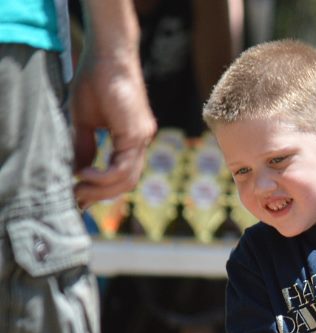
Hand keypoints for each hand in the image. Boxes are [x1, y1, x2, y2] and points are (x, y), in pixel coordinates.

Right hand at [70, 46, 156, 206]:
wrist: (108, 55)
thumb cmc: (95, 81)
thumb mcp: (85, 119)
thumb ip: (85, 146)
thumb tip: (79, 170)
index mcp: (131, 140)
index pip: (121, 174)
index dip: (103, 189)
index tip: (81, 197)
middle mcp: (141, 142)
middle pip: (126, 183)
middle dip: (101, 195)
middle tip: (78, 200)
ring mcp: (142, 138)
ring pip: (126, 179)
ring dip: (102, 190)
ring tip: (79, 190)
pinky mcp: (138, 133)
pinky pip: (123, 167)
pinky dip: (104, 175)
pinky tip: (85, 174)